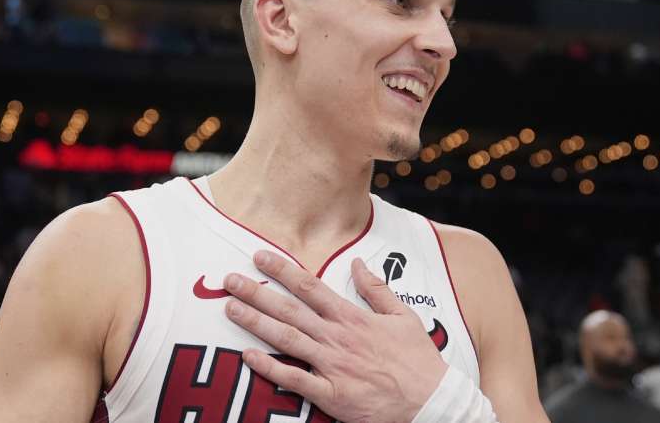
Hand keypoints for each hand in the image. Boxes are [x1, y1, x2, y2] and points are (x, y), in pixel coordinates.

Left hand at [224, 250, 447, 422]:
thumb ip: (377, 289)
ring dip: (256, 323)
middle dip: (257, 293)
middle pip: (289, 310)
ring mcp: (333, 366)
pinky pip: (294, 380)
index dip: (281, 270)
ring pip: (286, 340)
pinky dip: (270, 368)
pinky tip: (248, 357)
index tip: (258, 256)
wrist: (431, 403)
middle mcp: (338, 338)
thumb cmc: (418, 361)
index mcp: (353, 317)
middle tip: (229, 281)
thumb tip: (357, 263)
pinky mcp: (331, 395)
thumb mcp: (403, 316)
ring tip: (231, 310)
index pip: (310, 286)